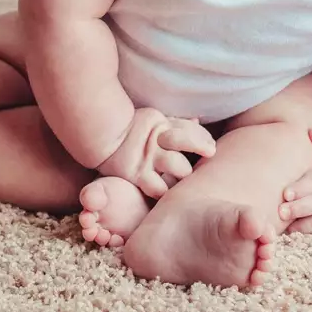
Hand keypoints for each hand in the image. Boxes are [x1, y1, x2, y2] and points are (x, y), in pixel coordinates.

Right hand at [96, 107, 215, 198]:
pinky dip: (165, 191)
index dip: (204, 140)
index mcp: (164, 124)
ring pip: (178, 167)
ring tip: (182, 178)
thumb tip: (198, 120)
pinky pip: (158, 188)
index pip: (191, 131)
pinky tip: (168, 193)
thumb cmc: (132, 127)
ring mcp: (148, 158)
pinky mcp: (137, 175)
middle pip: (187, 146)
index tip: (210, 150)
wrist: (101, 135)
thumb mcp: (155, 119)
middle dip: (196, 154)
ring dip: (183, 173)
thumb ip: (176, 123)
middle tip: (199, 164)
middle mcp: (158, 140)